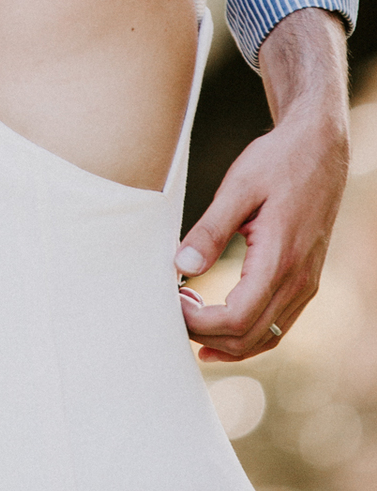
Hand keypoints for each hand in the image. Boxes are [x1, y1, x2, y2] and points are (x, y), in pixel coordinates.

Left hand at [174, 11, 348, 360]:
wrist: (320, 148)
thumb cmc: (278, 161)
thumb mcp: (238, 186)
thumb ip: (210, 229)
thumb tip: (182, 266)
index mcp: (280, 259)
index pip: (237, 317)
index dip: (199, 321)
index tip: (170, 302)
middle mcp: (299, 280)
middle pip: (250, 336)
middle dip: (207, 335)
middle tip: (172, 311)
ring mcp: (307, 284)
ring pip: (267, 337)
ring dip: (227, 341)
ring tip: (189, 323)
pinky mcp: (306, 279)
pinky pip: (279, 324)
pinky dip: (248, 334)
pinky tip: (220, 326)